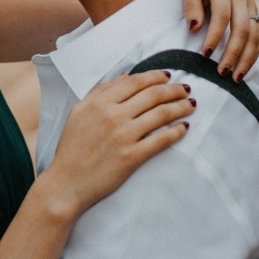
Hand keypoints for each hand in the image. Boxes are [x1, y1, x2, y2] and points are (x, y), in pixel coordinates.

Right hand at [47, 71, 193, 216]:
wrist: (67, 182)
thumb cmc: (71, 147)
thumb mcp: (79, 111)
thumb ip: (100, 91)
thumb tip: (125, 77)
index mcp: (100, 102)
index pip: (135, 82)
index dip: (156, 77)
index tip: (168, 76)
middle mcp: (113, 115)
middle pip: (153, 95)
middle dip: (174, 90)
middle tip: (186, 89)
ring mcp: (124, 136)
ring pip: (161, 115)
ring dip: (180, 107)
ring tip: (191, 105)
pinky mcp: (132, 157)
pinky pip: (161, 140)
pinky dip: (176, 132)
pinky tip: (184, 128)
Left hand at [182, 0, 258, 80]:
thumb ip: (190, 4)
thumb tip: (194, 27)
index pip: (222, 15)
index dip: (215, 36)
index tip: (205, 54)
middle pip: (242, 28)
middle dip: (233, 53)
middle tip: (222, 74)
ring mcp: (251, 4)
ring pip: (255, 34)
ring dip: (247, 58)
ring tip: (235, 78)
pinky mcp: (254, 11)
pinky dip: (254, 52)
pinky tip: (245, 68)